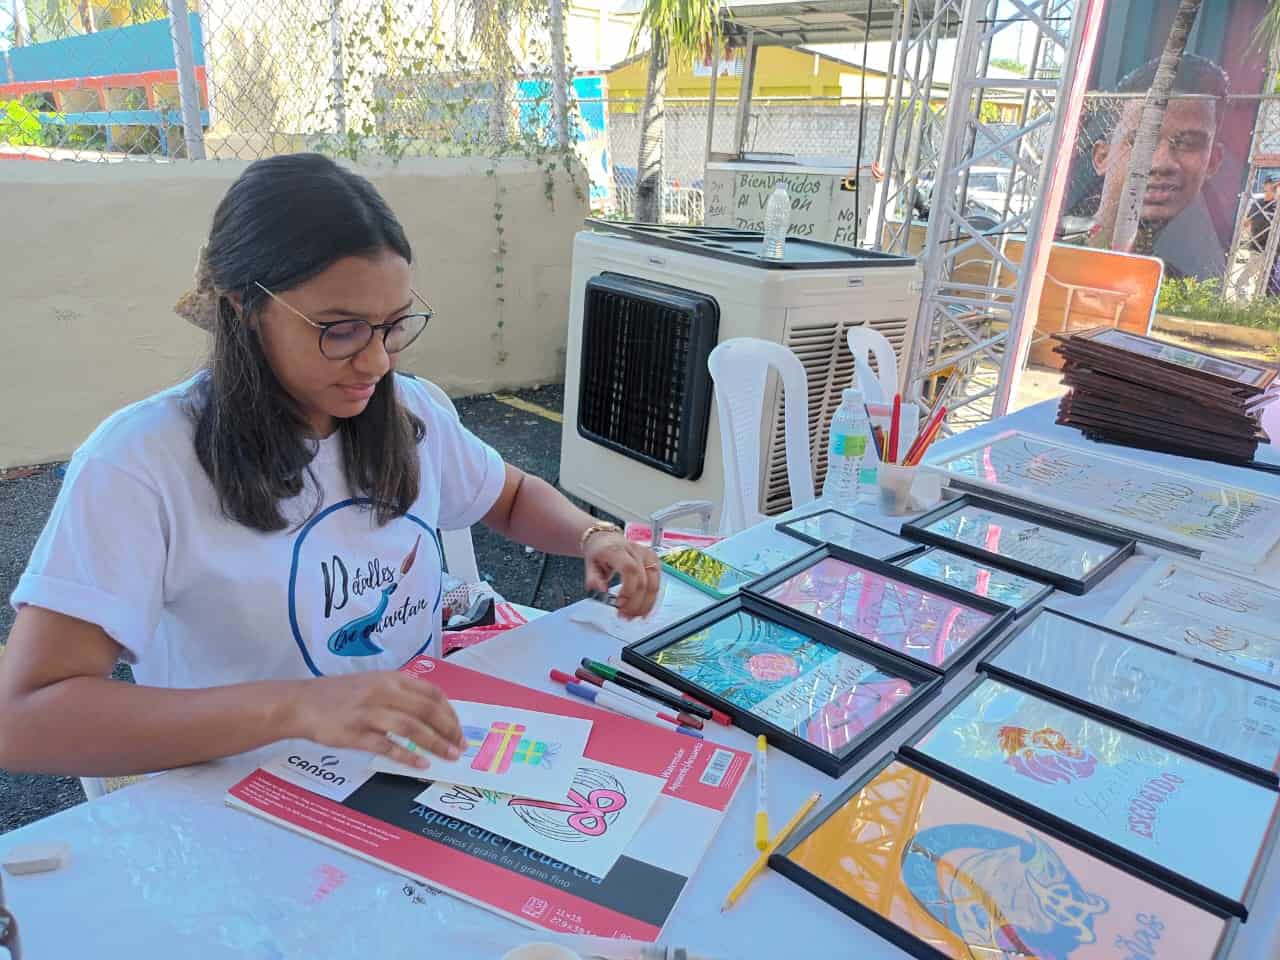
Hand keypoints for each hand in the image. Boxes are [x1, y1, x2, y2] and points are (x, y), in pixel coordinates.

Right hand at [283, 671, 465, 768]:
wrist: (301, 703)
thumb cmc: (341, 695)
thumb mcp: (374, 684)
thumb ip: (401, 694)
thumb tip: (434, 715)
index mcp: (391, 678)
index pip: (432, 694)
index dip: (450, 713)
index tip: (459, 730)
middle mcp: (383, 692)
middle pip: (426, 710)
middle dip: (448, 730)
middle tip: (459, 746)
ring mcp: (368, 712)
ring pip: (410, 727)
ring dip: (434, 743)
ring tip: (448, 756)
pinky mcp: (354, 733)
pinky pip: (386, 746)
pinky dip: (407, 756)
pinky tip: (420, 764)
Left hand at [583, 531, 660, 619]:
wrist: (606, 539)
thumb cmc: (599, 552)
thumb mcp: (589, 564)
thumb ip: (593, 578)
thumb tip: (601, 590)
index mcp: (618, 550)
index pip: (630, 569)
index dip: (628, 590)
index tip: (619, 605)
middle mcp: (636, 551)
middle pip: (643, 580)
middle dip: (635, 603)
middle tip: (624, 616)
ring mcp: (648, 556)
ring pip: (654, 584)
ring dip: (645, 605)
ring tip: (634, 616)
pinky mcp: (654, 561)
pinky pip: (657, 584)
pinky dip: (651, 600)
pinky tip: (644, 611)